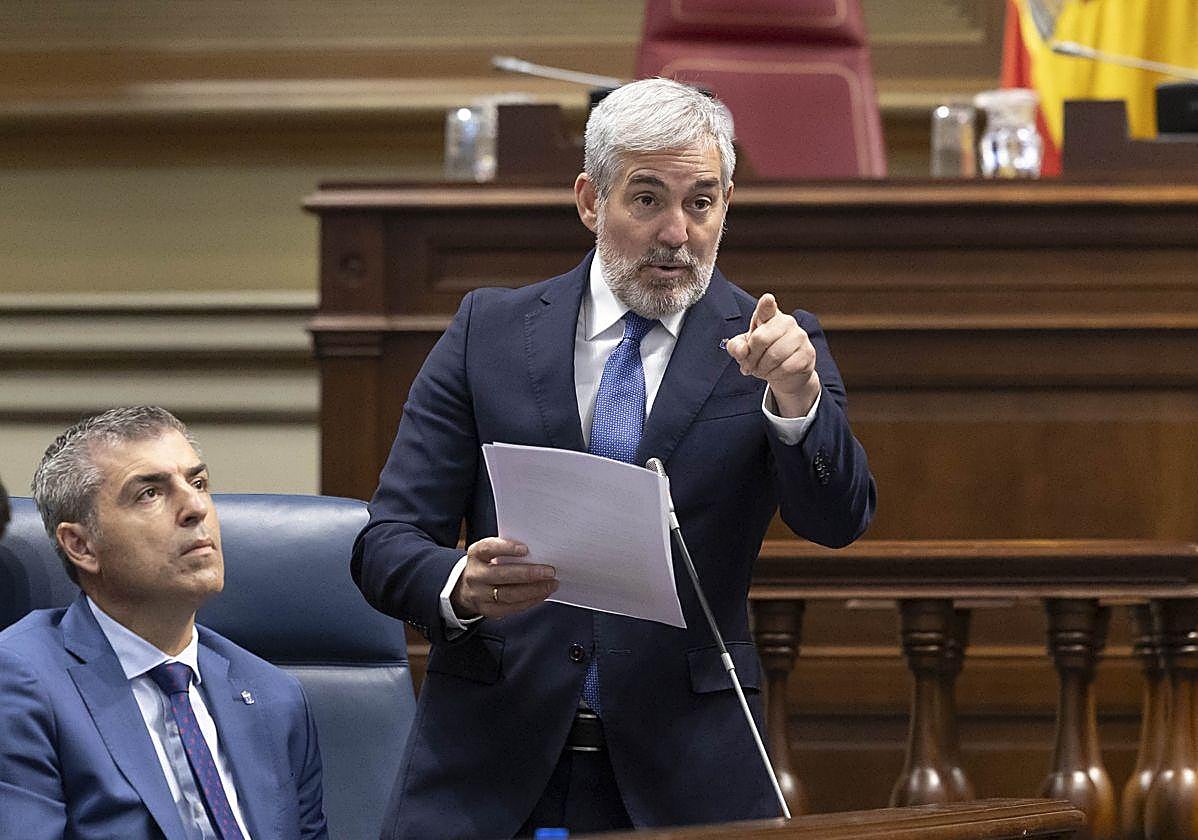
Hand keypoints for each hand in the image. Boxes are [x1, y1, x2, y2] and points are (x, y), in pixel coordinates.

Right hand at [450, 537, 558, 619]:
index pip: (488, 548)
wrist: (467, 587)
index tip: (526, 549)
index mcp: (476, 554)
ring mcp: (479, 594)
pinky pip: (511, 608)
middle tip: (549, 571)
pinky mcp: (487, 610)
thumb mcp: (491, 552)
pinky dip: (530, 601)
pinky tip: (542, 594)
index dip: (506, 548)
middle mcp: (475, 574)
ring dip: (534, 590)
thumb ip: (508, 550)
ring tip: (551, 584)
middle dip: (528, 574)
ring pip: (508, 594)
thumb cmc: (488, 564)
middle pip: (501, 575)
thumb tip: (539, 551)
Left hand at [725, 293, 820, 417]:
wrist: (786, 372)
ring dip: (762, 369)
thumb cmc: (762, 354)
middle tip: (749, 366)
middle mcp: (786, 322)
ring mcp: (799, 336)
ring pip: (774, 356)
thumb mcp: (744, 350)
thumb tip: (742, 351)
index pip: (766, 307)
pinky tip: (774, 372)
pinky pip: (786, 367)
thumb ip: (736, 348)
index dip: (767, 304)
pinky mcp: (808, 353)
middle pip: (761, 339)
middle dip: (751, 358)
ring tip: (761, 370)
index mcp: (768, 316)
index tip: (768, 299)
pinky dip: (775, 374)